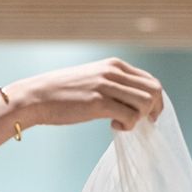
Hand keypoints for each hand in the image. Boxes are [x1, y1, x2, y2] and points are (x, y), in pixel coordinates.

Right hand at [9, 58, 164, 131]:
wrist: (35, 97)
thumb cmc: (61, 93)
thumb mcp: (91, 80)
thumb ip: (112, 84)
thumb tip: (131, 100)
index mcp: (114, 65)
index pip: (150, 81)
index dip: (155, 101)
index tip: (147, 115)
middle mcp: (113, 72)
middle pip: (153, 91)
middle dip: (152, 111)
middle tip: (138, 123)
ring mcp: (106, 86)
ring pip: (145, 103)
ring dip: (139, 118)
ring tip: (121, 123)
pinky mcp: (98, 103)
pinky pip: (130, 116)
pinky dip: (127, 126)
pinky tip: (113, 126)